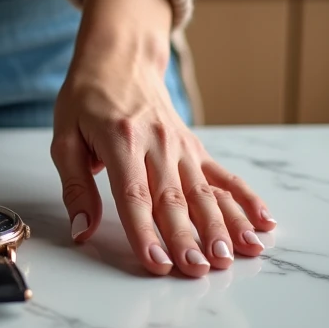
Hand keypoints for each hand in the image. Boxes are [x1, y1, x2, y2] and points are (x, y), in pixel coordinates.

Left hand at [52, 0, 275, 276]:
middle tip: (200, 270)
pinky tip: (263, 223)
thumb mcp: (65, 138)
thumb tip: (82, 229)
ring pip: (205, 192)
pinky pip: (224, 176)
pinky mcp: (195, 148)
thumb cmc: (87, 99)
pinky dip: (246, 200)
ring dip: (222, 226)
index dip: (145, 232)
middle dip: (189, 238)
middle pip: (174, 199)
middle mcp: (157, 144)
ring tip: (235, 256)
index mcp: (120, 141)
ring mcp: (181, 146)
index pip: (134, 195)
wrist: (120, 57)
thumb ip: (76, 186)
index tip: (157, 263)